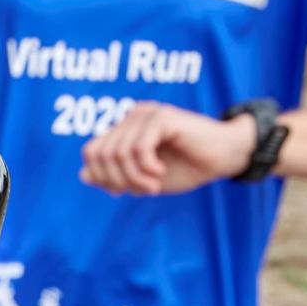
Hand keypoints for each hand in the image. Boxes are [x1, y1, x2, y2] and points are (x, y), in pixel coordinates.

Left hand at [79, 101, 256, 195]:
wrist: (223, 159)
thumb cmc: (185, 168)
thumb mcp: (143, 179)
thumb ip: (114, 177)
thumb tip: (84, 174)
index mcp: (125, 130)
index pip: (91, 152)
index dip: (102, 177)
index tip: (125, 191)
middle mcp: (132, 117)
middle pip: (100, 154)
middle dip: (117, 180)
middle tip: (143, 191)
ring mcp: (146, 114)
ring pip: (118, 153)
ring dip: (133, 178)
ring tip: (152, 186)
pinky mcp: (162, 117)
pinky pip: (138, 148)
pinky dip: (145, 168)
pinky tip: (159, 174)